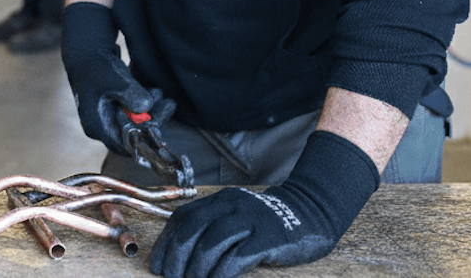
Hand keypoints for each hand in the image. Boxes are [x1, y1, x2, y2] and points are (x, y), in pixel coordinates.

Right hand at [60, 2, 174, 153]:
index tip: (160, 122)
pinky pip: (134, 114)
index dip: (144, 138)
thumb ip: (129, 94)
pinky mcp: (115, 109)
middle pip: (133, 135)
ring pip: (135, 124)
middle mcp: (102, 126)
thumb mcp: (114, 79)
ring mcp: (108, 118)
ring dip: (151, 110)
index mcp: (97, 125)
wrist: (86, 52)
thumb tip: (146, 106)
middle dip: (152, 120)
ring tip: (159, 92)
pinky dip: (146, 105)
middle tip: (166, 102)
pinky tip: (155, 92)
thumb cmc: (97, 66)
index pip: (124, 145)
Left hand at [150, 130, 378, 277]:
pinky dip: (221, 272)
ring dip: (196, 267)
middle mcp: (231, 206)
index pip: (183, 218)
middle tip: (171, 276)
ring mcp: (250, 220)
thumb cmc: (267, 224)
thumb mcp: (235, 217)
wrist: (312, 212)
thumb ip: (212, 228)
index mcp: (219, 200)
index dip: (166, 242)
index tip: (158, 264)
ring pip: (212, 242)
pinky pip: (238, 256)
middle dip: (177, 256)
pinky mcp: (269, 238)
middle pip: (193, 229)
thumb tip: (181, 257)